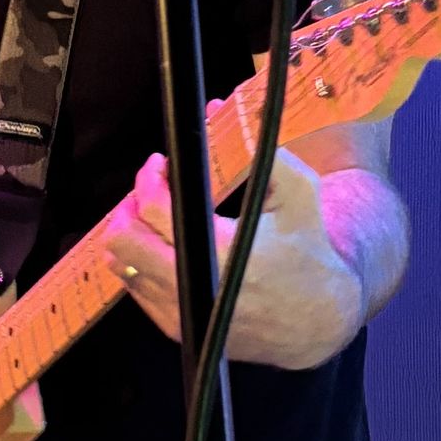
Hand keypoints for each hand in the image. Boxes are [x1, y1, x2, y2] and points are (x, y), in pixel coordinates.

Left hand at [103, 144, 362, 370]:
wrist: (319, 319)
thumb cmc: (309, 249)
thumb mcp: (299, 191)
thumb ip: (259, 149)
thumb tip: (216, 111)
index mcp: (223, 253)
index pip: (155, 209)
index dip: (149, 178)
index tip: (160, 163)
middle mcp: (196, 289)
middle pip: (122, 241)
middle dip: (130, 205)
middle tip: (153, 188)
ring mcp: (182, 314)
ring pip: (121, 264)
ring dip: (132, 231)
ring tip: (157, 213)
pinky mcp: (178, 329)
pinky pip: (135, 286)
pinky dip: (140, 258)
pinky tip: (164, 243)